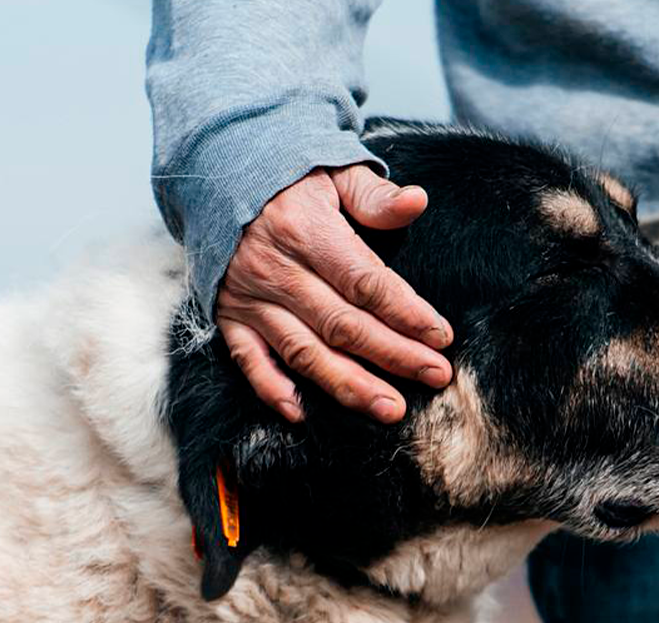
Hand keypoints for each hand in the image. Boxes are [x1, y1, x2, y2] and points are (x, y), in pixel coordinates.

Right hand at [216, 164, 452, 423]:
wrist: (218, 176)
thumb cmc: (290, 180)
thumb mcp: (335, 174)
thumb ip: (375, 196)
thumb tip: (417, 201)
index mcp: (308, 231)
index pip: (364, 281)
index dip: (405, 311)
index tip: (440, 336)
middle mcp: (278, 270)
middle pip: (343, 324)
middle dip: (394, 354)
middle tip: (436, 376)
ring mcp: (251, 298)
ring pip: (304, 351)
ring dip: (348, 384)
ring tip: (389, 408)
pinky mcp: (230, 317)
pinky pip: (248, 360)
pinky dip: (271, 389)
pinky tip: (301, 414)